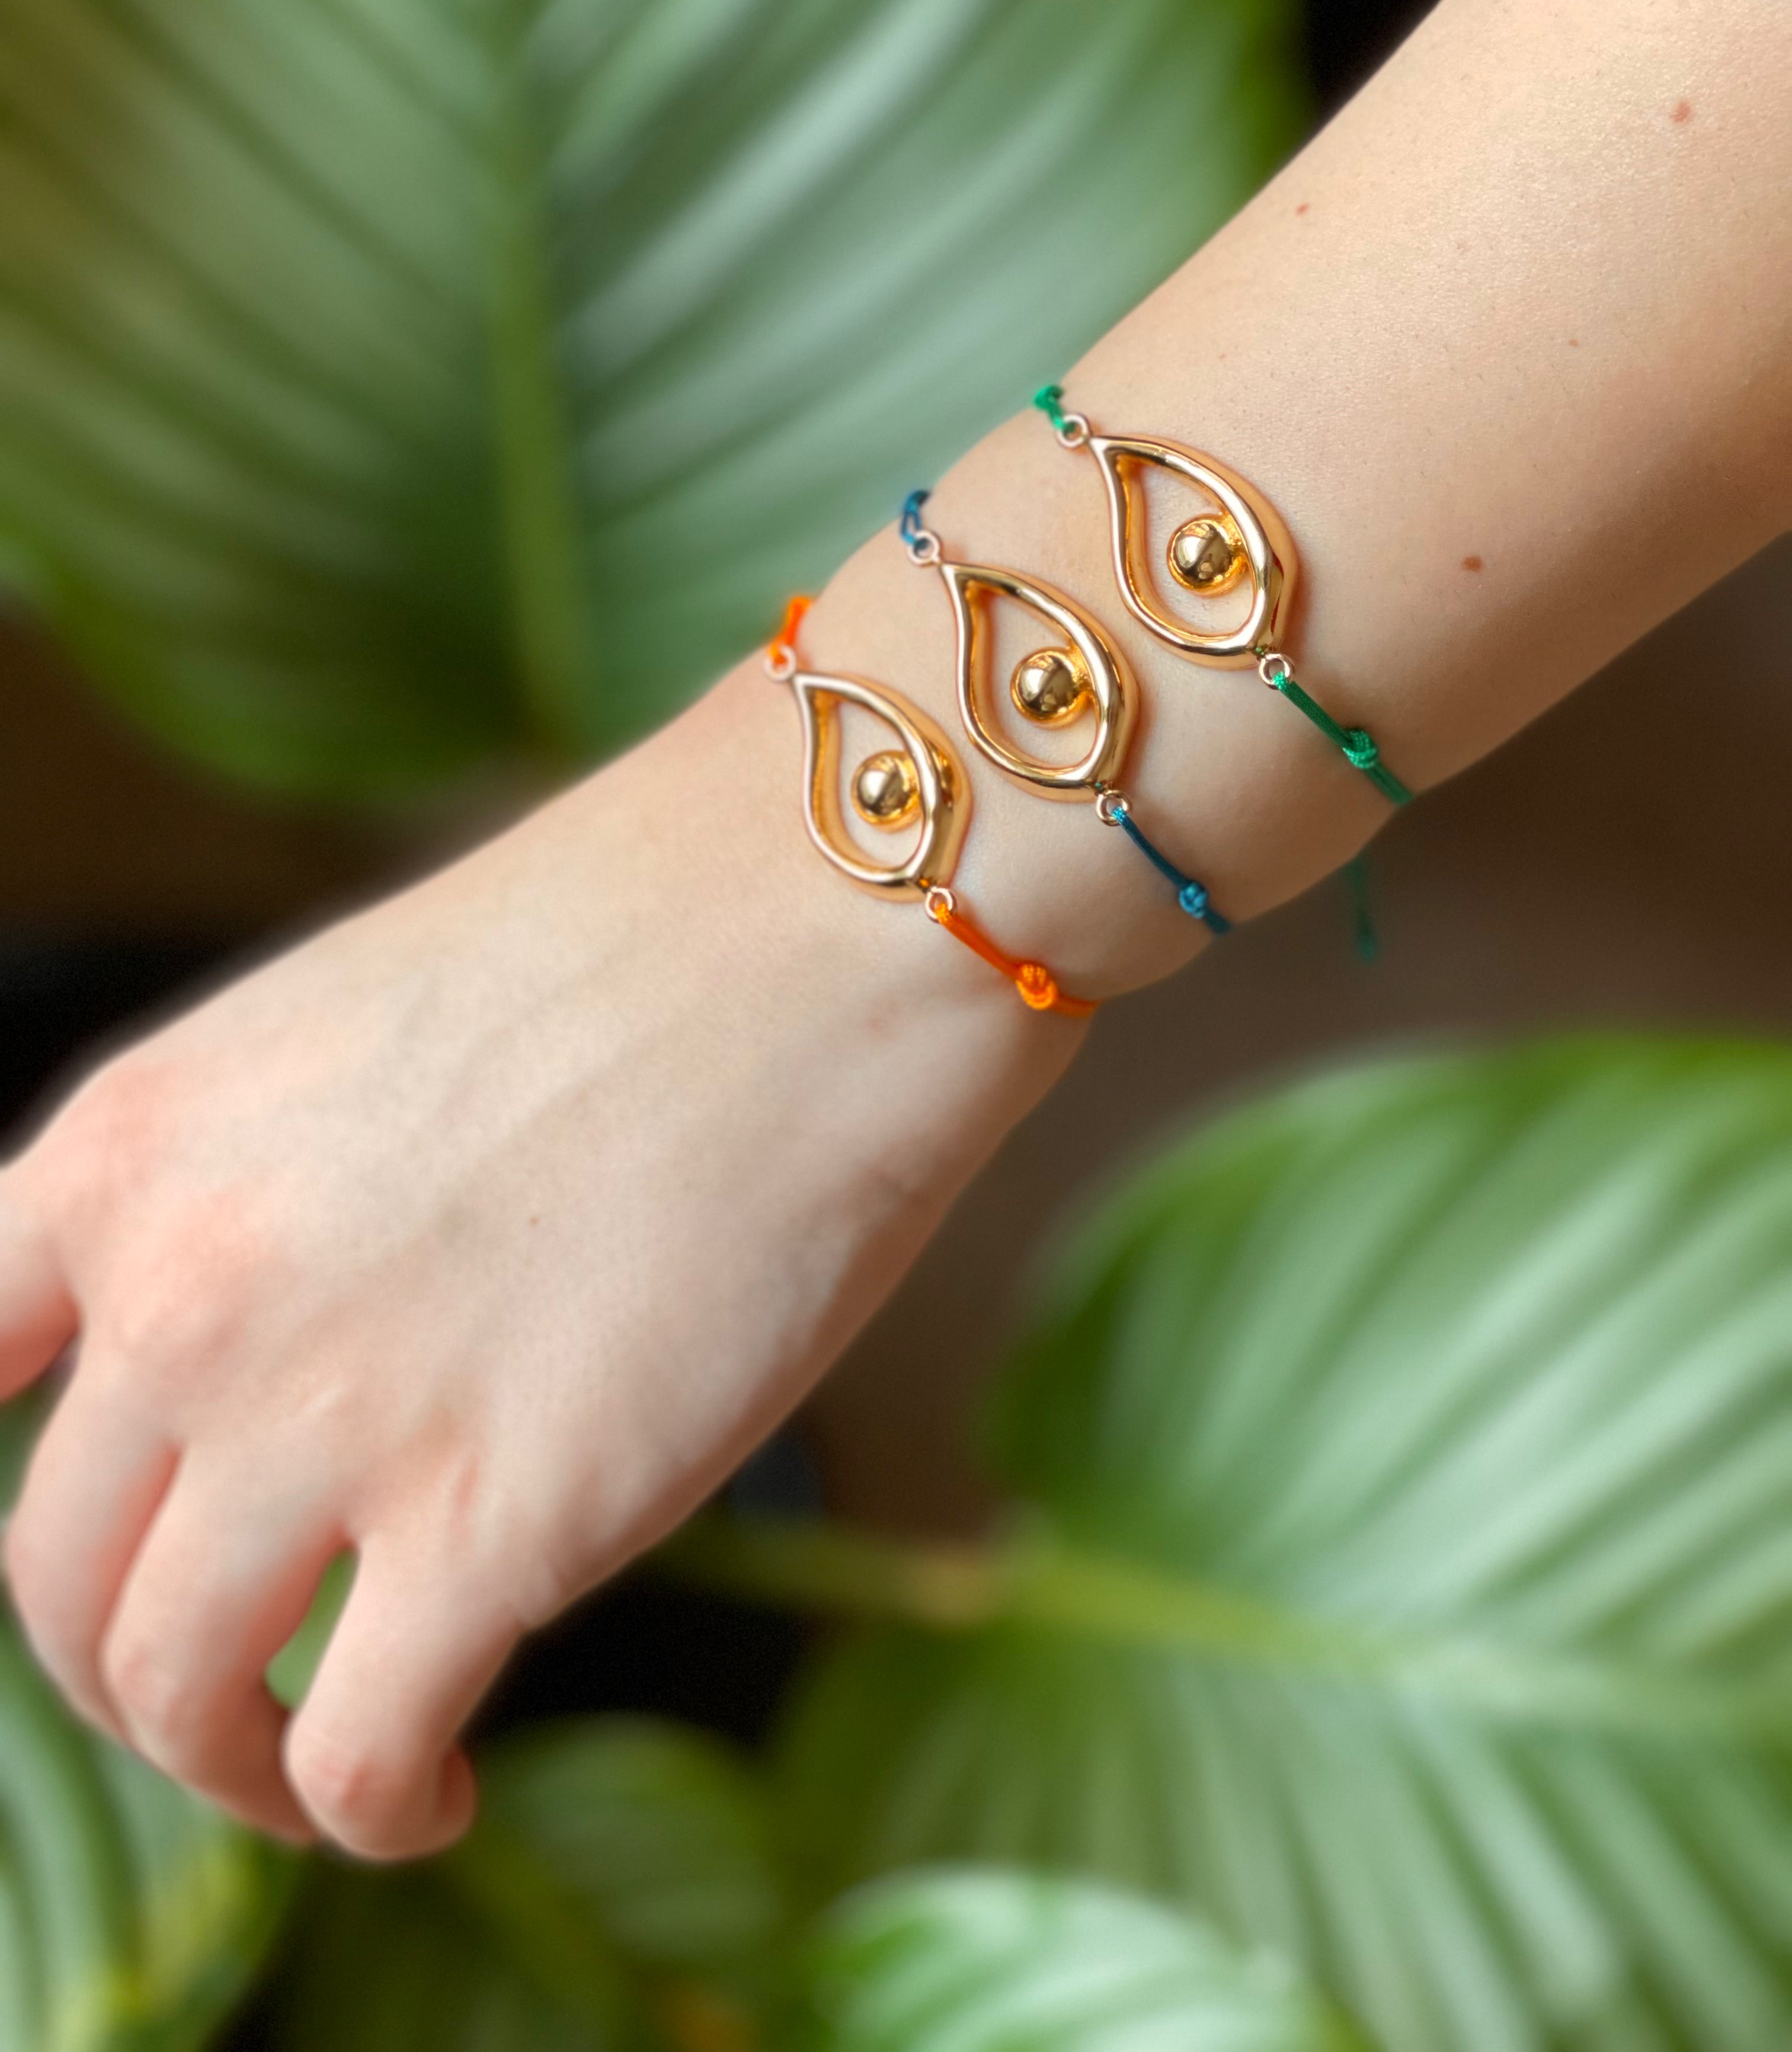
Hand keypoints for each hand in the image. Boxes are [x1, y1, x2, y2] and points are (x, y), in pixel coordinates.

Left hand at [0, 659, 1060, 1855]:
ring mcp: (326, 1412)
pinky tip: (433, 1793)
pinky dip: (372, 1813)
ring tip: (324, 1769)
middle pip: (55, 1580)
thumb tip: (271, 1363)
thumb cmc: (642, 945)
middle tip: (229, 1696)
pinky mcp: (496, 1521)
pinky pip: (357, 1756)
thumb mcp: (351, 1032)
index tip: (108, 1546)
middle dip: (127, 1674)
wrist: (825, 923)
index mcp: (131, 1144)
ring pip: (171, 1695)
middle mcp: (183, 1290)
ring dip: (232, 1769)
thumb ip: (262, 1196)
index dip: (35, 1494)